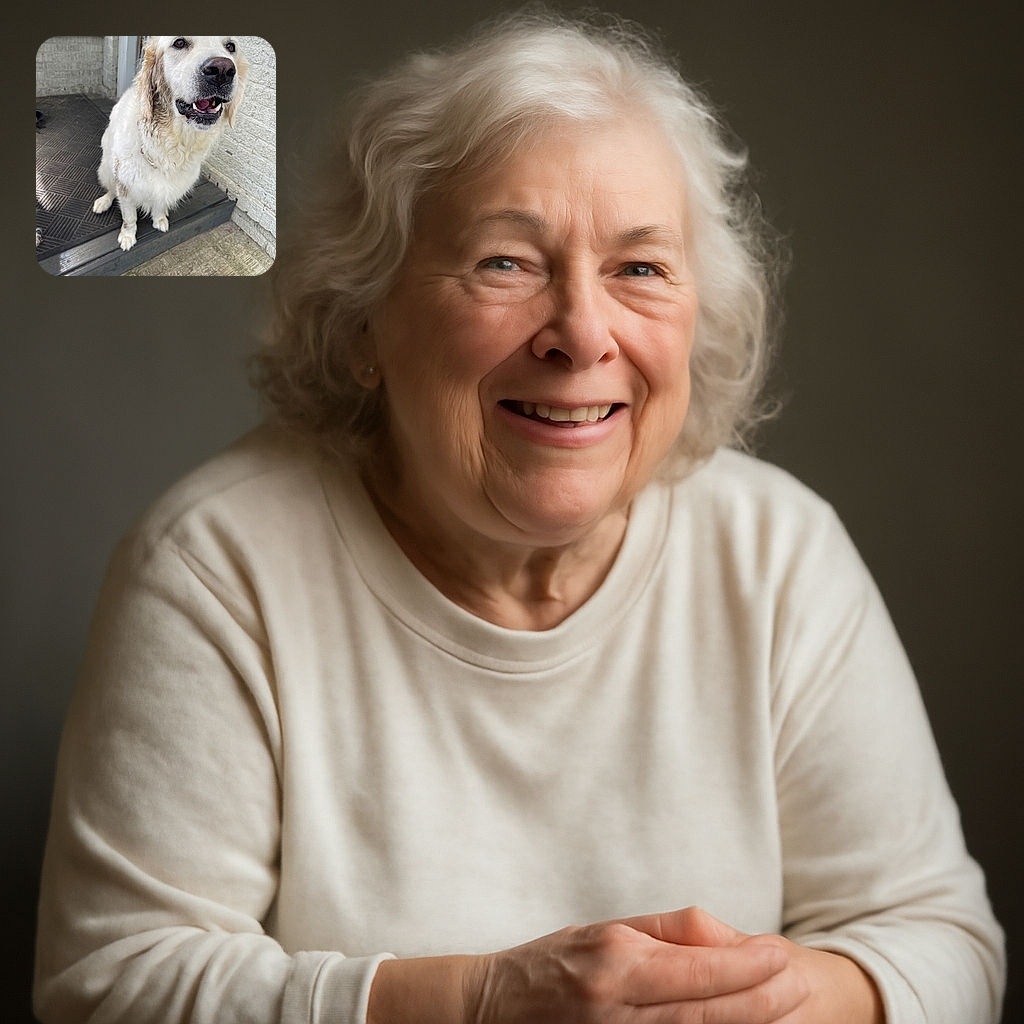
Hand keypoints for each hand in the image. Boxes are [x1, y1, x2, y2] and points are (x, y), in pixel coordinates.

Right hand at [465, 906, 800, 1022]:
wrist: (490, 1009)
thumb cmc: (552, 962)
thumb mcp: (606, 930)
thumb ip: (668, 932)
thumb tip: (726, 938)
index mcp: (615, 963)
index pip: (699, 970)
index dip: (748, 967)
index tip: (781, 954)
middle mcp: (617, 1008)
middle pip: (708, 1012)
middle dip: (762, 1001)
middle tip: (799, 985)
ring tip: (785, 1009)